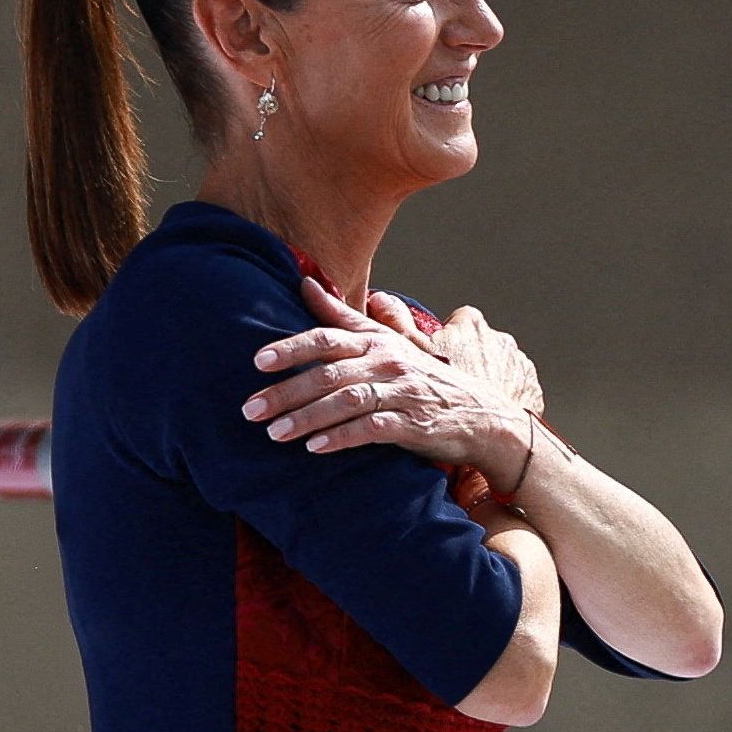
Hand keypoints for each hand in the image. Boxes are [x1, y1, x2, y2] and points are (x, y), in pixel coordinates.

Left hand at [241, 276, 526, 483]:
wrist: (481, 416)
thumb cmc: (424, 378)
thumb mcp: (387, 342)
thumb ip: (346, 317)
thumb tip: (306, 284)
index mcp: (378, 341)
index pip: (328, 337)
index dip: (292, 348)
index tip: (258, 361)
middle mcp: (389, 362)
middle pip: (329, 373)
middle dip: (286, 392)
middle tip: (250, 410)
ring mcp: (403, 393)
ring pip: (347, 400)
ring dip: (308, 417)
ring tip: (275, 434)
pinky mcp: (414, 424)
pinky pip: (373, 429)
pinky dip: (342, 437)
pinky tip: (316, 448)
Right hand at [366, 291, 544, 415]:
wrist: (493, 437)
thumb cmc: (450, 401)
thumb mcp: (413, 359)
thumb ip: (396, 324)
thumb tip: (380, 300)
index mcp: (469, 326)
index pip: (452, 323)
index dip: (441, 342)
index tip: (436, 360)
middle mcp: (498, 338)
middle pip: (474, 343)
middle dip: (462, 359)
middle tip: (449, 383)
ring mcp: (517, 361)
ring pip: (494, 364)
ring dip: (483, 377)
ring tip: (467, 400)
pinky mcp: (529, 384)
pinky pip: (514, 383)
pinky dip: (502, 393)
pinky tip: (486, 408)